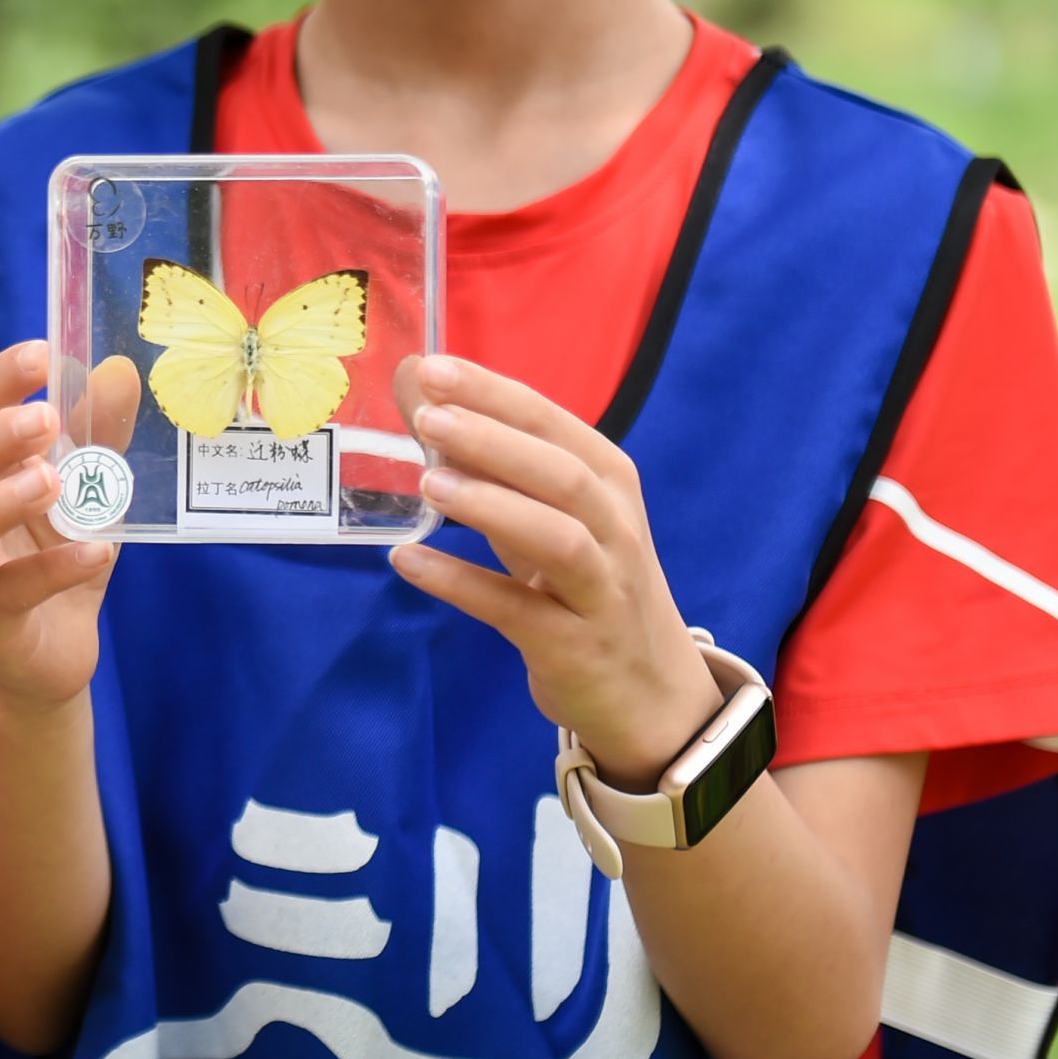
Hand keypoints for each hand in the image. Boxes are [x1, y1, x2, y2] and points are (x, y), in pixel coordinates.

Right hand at [0, 342, 140, 714]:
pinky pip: (9, 591)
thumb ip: (100, 434)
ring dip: (0, 500)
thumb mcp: (88, 490)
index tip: (43, 353)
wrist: (49, 655)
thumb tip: (120, 369)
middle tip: (45, 418)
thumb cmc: (55, 556)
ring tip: (50, 480)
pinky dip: (53, 568)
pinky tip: (97, 551)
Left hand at [390, 356, 723, 785]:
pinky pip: (516, 609)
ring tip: (427, 482)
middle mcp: (614, 529)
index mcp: (608, 482)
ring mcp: (601, 590)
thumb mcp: (548, 515)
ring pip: (557, 537)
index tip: (433, 367)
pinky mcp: (573, 646)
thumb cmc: (587, 584)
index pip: (552, 423)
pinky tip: (408, 561)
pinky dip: (461, 583)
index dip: (494, 394)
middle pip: (561, 473)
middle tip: (428, 416)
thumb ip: (491, 462)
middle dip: (494, 440)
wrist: (649, 692)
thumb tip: (417, 393)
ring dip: (491, 505)